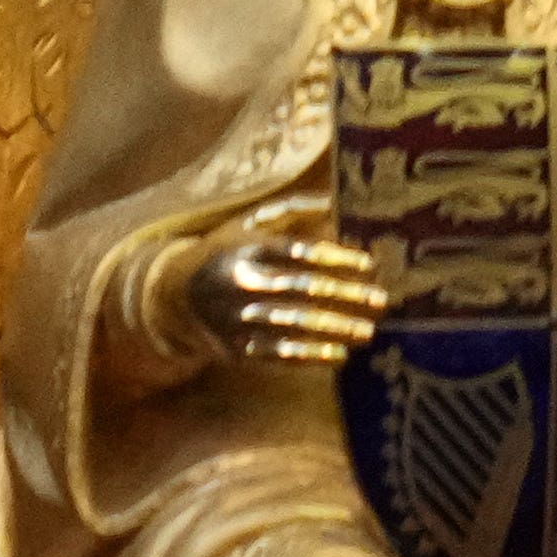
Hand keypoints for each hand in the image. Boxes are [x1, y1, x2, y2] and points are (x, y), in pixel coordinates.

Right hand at [184, 225, 386, 368]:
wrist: (175, 294)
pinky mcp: (237, 346)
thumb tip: (337, 200)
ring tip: (368, 332)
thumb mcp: (250, 223)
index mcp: (248, 248)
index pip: (297, 252)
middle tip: (382, 301)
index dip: (335, 258)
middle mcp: (243, 281)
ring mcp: (238, 316)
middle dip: (345, 296)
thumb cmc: (229, 251)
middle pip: (301, 289)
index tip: (370, 264)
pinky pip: (277, 354)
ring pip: (293, 324)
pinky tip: (340, 356)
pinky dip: (310, 356)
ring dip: (335, 329)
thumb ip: (292, 210)